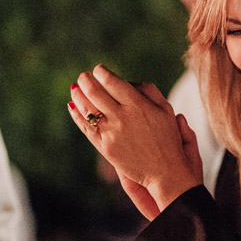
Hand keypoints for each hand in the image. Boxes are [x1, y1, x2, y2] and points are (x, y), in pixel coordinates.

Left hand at [68, 64, 202, 210]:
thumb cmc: (167, 137)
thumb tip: (127, 81)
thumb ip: (148, 90)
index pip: (112, 82)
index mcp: (138, 104)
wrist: (165, 171)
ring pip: (87, 109)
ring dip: (78, 95)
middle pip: (95, 92)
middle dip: (86, 80)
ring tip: (76, 88)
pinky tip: (73, 106)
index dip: (101, 72)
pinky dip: (77, 115)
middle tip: (83, 76)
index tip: (98, 69)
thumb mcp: (166, 109)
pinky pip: (86, 127)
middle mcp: (122, 117)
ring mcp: (111, 132)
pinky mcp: (105, 146)